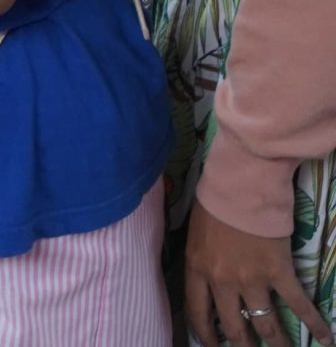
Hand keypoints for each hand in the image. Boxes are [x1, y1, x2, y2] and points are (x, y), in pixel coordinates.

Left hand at [186, 201, 331, 346]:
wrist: (241, 185)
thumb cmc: (214, 202)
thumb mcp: (194, 233)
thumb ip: (200, 260)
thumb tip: (207, 276)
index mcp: (197, 269)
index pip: (198, 313)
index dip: (205, 334)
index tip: (212, 345)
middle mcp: (223, 281)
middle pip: (233, 326)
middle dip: (243, 345)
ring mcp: (252, 279)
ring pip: (266, 323)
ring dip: (277, 342)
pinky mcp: (280, 272)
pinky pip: (299, 305)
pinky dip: (315, 323)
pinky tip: (326, 339)